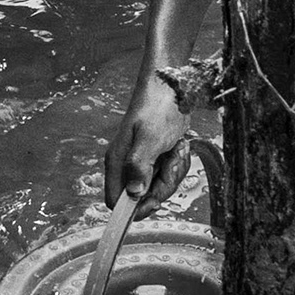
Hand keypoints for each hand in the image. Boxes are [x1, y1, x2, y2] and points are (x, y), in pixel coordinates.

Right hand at [102, 68, 185, 209]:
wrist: (171, 86)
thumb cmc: (157, 106)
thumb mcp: (150, 137)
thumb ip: (139, 166)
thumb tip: (134, 194)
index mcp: (118, 161)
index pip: (116, 201)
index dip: (135, 207)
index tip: (155, 198)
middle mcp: (127, 165)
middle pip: (143, 198)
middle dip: (163, 183)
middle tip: (169, 159)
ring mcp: (143, 162)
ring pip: (159, 187)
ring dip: (173, 171)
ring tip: (174, 147)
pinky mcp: (157, 158)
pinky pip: (169, 174)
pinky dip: (178, 163)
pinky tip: (177, 146)